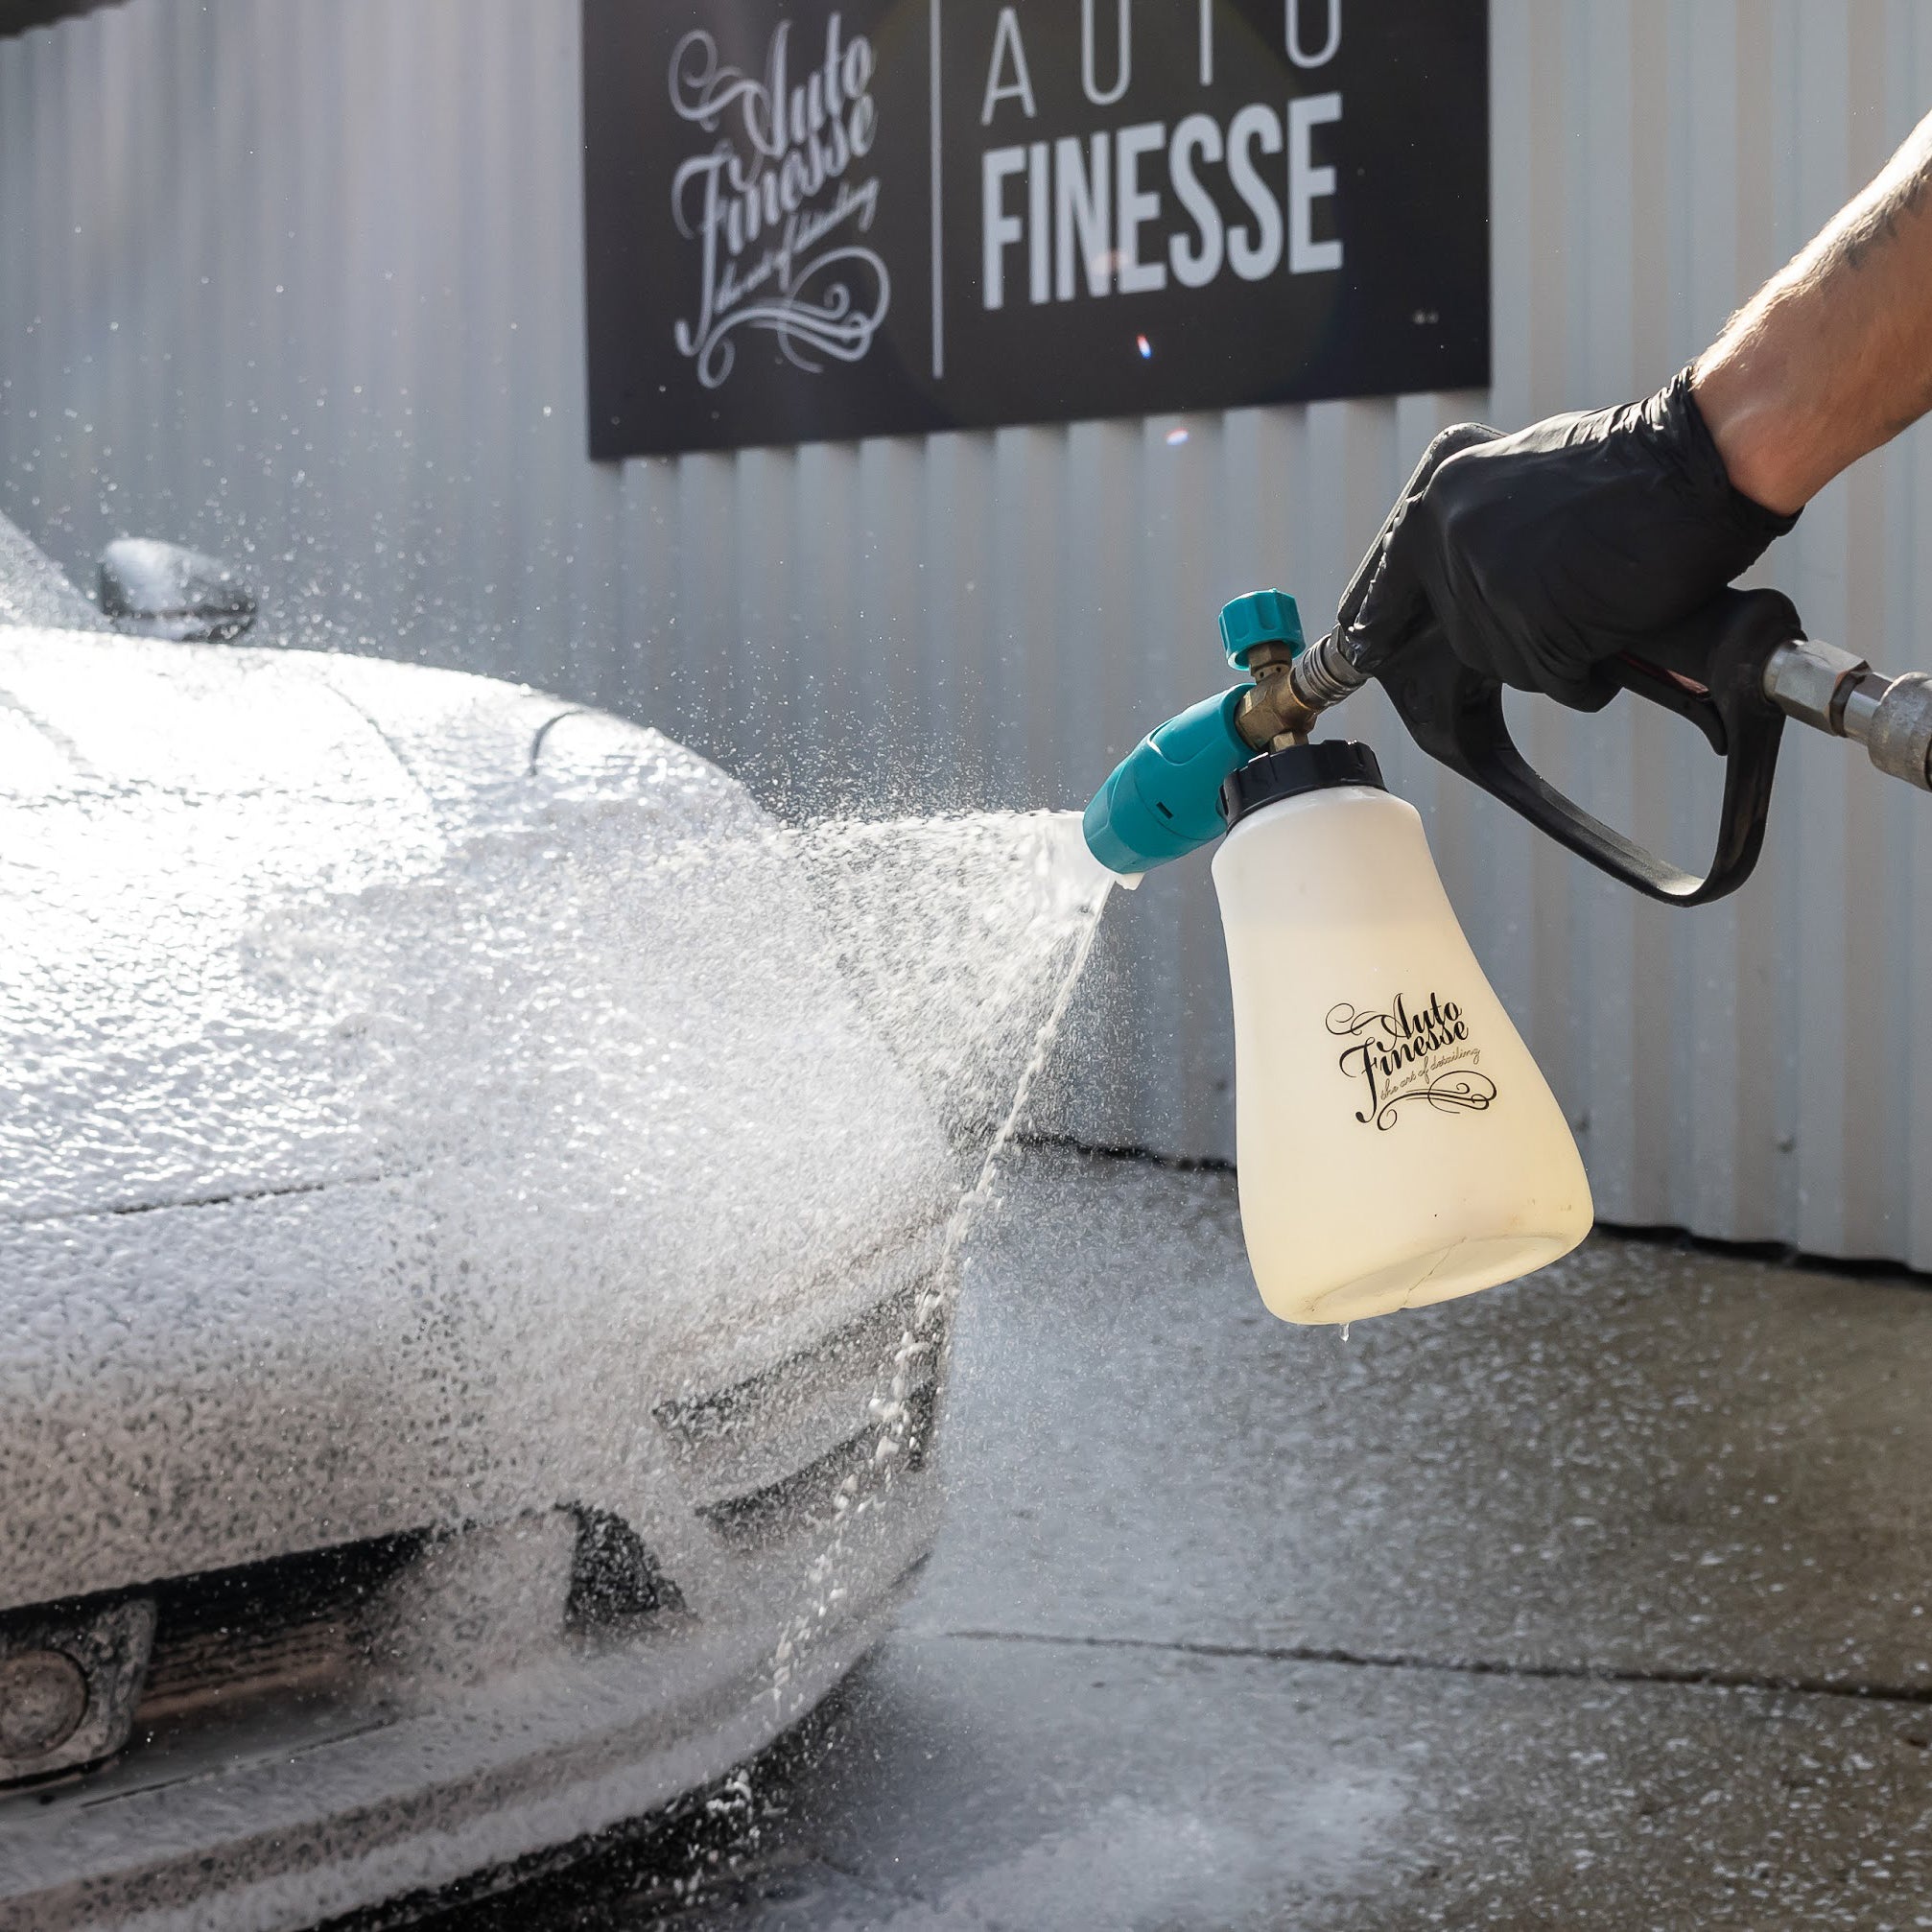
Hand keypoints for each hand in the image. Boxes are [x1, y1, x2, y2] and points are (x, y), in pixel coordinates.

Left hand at [1342, 368, 1797, 705]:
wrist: (1700, 462)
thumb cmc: (1632, 463)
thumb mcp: (1525, 469)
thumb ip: (1477, 517)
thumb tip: (1452, 564)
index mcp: (1441, 497)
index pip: (1387, 585)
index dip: (1379, 624)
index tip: (1361, 651)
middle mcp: (1451, 538)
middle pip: (1463, 635)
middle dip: (1514, 633)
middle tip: (1569, 599)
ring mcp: (1489, 586)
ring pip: (1507, 664)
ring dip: (1556, 654)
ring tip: (1601, 601)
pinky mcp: (1535, 627)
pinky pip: (1557, 681)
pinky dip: (1590, 674)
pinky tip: (1616, 629)